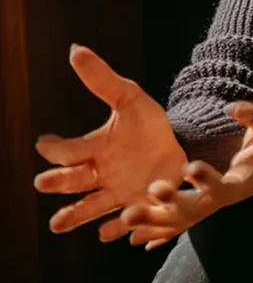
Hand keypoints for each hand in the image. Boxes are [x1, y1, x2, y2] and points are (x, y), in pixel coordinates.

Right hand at [33, 45, 187, 241]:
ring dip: (75, 214)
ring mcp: (117, 194)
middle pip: (74, 180)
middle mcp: (99, 175)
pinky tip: (106, 233)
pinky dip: (115, 227)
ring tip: (57, 224)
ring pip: (90, 208)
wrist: (179, 149)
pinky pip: (122, 220)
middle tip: (44, 182)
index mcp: (94, 149)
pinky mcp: (137, 208)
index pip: (69, 150)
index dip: (56, 147)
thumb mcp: (129, 99)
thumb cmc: (147, 126)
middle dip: (59, 181)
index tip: (44, 142)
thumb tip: (74, 49)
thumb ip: (102, 79)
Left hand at [121, 101, 252, 249]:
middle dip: (171, 205)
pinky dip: (159, 232)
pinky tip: (135, 239)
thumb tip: (233, 108)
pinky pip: (180, 224)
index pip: (225, 186)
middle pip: (197, 209)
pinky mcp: (205, 205)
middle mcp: (226, 197)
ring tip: (125, 218)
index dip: (208, 181)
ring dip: (154, 221)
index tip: (189, 167)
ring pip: (183, 221)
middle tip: (146, 196)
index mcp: (245, 178)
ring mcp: (214, 204)